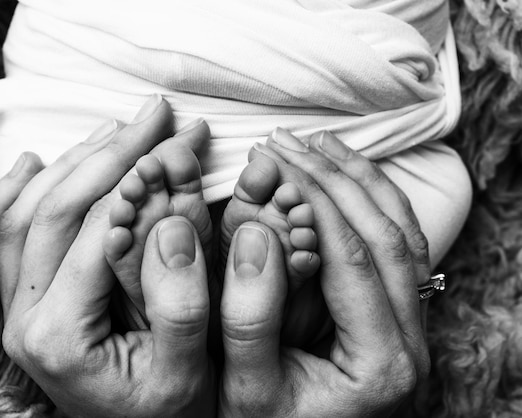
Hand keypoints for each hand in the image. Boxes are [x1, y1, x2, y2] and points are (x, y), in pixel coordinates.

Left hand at [0, 96, 214, 416]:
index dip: (144, 176)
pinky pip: (8, 235)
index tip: (184, 138)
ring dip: (75, 161)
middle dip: (112, 152)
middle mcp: (24, 317)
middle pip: (56, 208)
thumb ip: (181, 305)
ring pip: (28, 212)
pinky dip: (20, 191)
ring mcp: (18, 308)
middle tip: (158, 117)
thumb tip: (171, 220)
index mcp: (59, 334)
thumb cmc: (166, 412)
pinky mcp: (24, 302)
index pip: (97, 229)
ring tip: (121, 129)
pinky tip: (35, 161)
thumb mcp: (187, 374)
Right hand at [218, 129, 429, 416]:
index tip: (275, 161)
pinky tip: (344, 176)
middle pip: (388, 237)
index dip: (315, 202)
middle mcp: (411, 343)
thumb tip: (256, 237)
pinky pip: (400, 245)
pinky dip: (373, 202)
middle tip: (288, 144)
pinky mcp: (399, 316)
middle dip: (336, 179)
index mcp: (382, 364)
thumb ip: (249, 320)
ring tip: (318, 144)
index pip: (354, 259)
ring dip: (362, 181)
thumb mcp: (245, 388)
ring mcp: (412, 328)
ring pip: (404, 235)